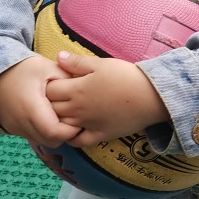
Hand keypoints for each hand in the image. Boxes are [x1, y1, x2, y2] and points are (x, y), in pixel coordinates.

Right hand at [0, 55, 79, 148]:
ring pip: (42, 141)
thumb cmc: (21, 69)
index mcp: (31, 108)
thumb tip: (87, 88)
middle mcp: (22, 122)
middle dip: (65, 133)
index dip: (70, 130)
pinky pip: (33, 136)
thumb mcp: (47, 67)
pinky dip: (44, 132)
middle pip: (51, 140)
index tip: (79, 119)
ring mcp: (16, 128)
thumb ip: (68, 78)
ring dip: (55, 133)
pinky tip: (49, 117)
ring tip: (62, 117)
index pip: (55, 132)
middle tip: (75, 119)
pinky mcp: (13, 129)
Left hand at [46, 52, 168, 148]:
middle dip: (49, 102)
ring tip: (62, 111)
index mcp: (76, 89)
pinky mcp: (99, 135)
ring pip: (61, 125)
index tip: (54, 81)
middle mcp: (77, 109)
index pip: (49, 90)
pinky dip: (71, 137)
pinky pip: (78, 141)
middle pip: (51, 109)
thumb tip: (58, 57)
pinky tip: (73, 130)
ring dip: (57, 119)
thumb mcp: (101, 64)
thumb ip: (77, 62)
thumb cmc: (126, 76)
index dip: (48, 85)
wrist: (150, 97)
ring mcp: (87, 124)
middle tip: (56, 96)